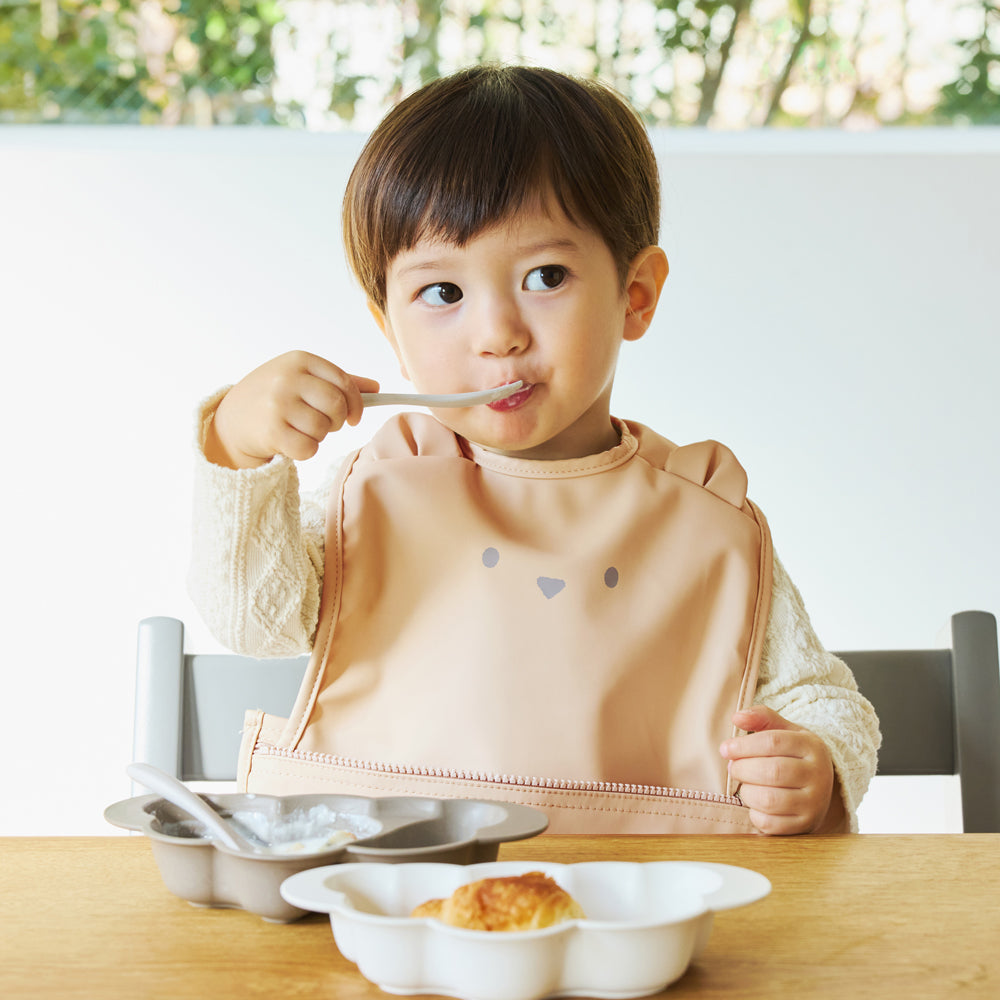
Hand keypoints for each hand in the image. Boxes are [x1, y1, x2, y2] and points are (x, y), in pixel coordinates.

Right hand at [206, 351, 379, 468]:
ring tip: (300, 430)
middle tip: (324, 424)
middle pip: (337, 406)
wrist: (230, 419)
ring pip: (323, 429)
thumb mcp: (301, 379)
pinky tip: (291, 441)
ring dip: (318, 437)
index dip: (356, 403)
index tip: (354, 417)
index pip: (344, 382)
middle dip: (337, 421)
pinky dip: (305, 451)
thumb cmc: (274, 397)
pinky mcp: (271, 431)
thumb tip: (376, 387)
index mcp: (300, 360)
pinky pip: (309, 448)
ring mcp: (278, 404)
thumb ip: (338, 382)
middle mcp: (288, 378)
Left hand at [720, 705, 842, 834]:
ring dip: (747, 792)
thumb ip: (762, 718)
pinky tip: (755, 803)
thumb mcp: (785, 732)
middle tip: (732, 768)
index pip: (773, 742)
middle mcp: (818, 775)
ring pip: (769, 799)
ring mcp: (814, 803)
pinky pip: (770, 824)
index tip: (725, 749)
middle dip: (742, 769)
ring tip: (744, 785)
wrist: (822, 790)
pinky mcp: (805, 825)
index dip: (743, 745)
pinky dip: (754, 813)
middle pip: (772, 771)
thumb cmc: (793, 755)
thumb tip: (737, 717)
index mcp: (812, 747)